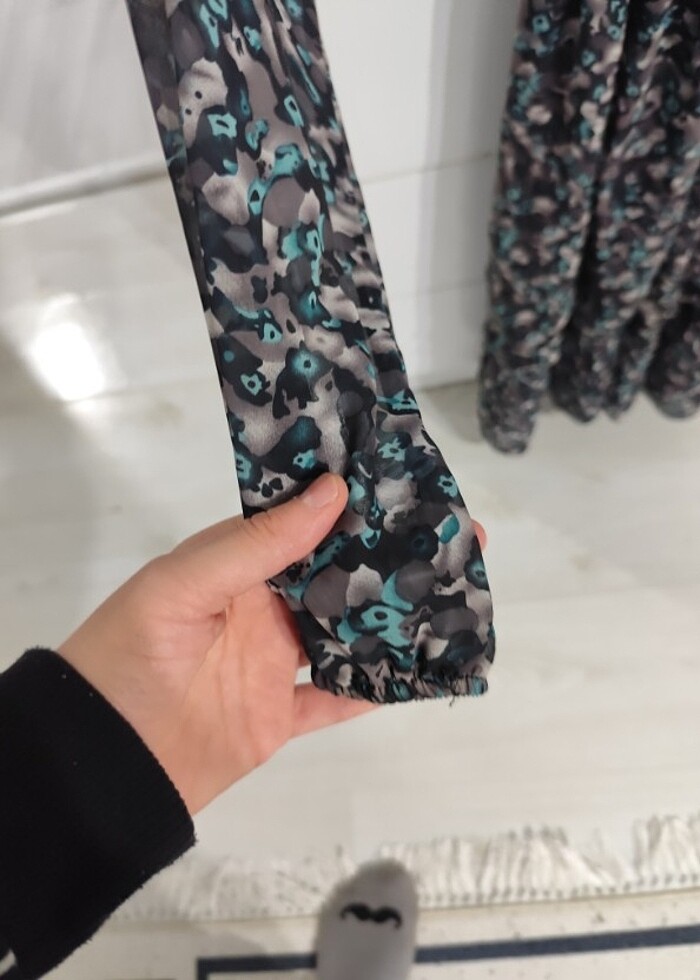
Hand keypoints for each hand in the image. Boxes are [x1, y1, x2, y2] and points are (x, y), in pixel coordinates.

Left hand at [58, 474, 486, 815]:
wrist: (102, 762)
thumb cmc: (130, 656)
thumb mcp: (181, 586)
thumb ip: (255, 545)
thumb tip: (331, 493)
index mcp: (234, 567)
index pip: (302, 523)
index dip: (349, 504)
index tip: (404, 484)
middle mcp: (261, 608)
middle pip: (334, 575)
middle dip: (386, 555)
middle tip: (451, 535)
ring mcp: (273, 663)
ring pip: (346, 632)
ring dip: (392, 614)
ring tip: (453, 590)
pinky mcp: (281, 717)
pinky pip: (338, 697)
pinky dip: (378, 686)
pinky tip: (424, 665)